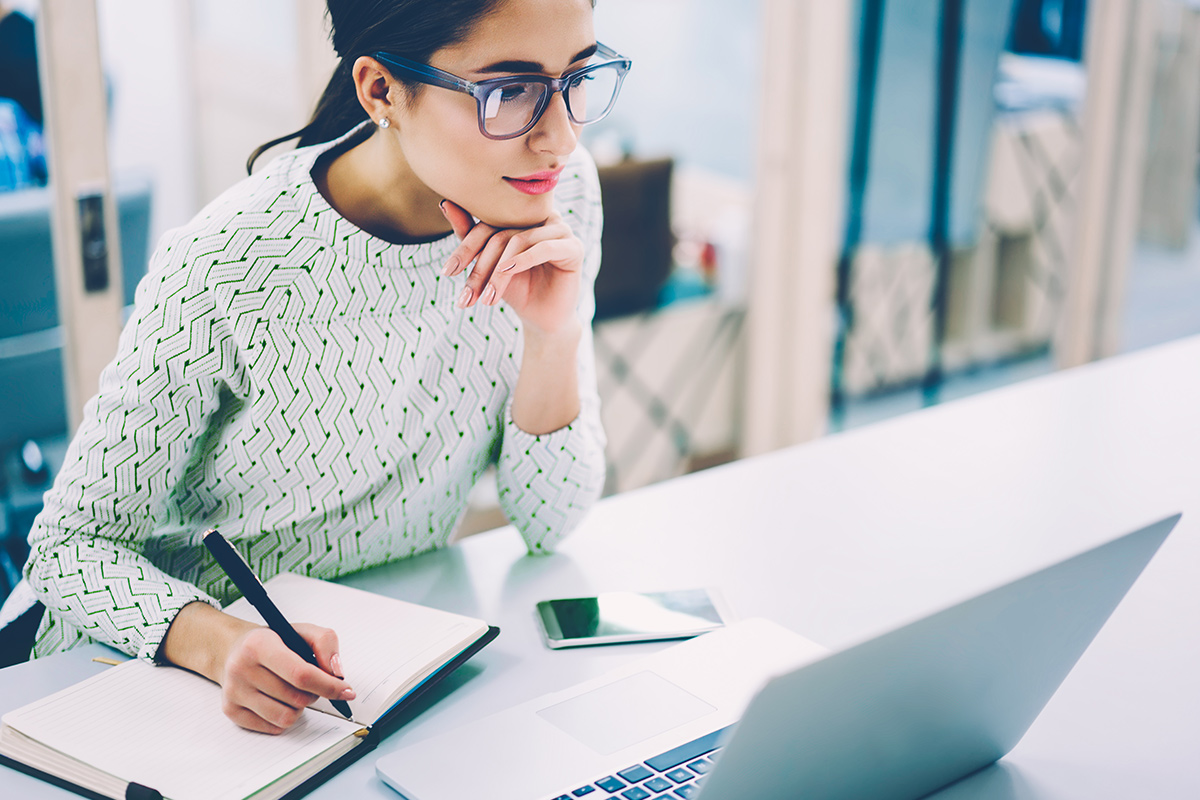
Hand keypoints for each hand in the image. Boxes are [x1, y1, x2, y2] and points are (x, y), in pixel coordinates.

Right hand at [161, 602, 354, 734]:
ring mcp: (234, 692)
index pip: (301, 674)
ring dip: (300, 708)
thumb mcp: (301, 631)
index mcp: (259, 644)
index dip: (329, 686)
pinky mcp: (231, 710)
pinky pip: (273, 728)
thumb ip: (326, 643)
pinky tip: (279, 701)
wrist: (234, 649)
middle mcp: (241, 668)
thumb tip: (336, 673)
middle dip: (314, 694)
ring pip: (286, 717)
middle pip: (297, 698)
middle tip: (310, 683)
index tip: (346, 691)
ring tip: (294, 691)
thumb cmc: (273, 641)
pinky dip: (284, 718)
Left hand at [440, 200, 583, 337]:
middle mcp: (541, 217)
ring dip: (498, 272)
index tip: (447, 272)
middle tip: (467, 295)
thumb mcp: (488, 265)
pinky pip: (544, 248)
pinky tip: (508, 274)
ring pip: (518, 241)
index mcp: (521, 215)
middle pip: (500, 234)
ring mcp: (560, 230)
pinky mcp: (573, 247)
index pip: (487, 223)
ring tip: (487, 297)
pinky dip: (523, 260)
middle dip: (480, 267)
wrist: (541, 318)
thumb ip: (470, 235)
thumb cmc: (515, 288)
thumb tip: (446, 203)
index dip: (465, 248)